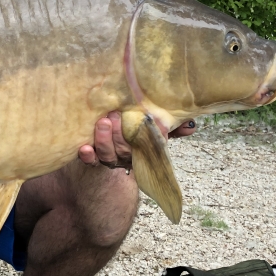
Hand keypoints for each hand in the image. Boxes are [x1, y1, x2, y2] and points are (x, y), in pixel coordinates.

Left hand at [78, 113, 196, 169]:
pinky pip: (90, 160)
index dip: (150, 139)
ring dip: (105, 140)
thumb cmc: (137, 128)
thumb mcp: (155, 127)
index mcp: (142, 149)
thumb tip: (191, 126)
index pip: (149, 147)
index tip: (151, 124)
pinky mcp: (93, 155)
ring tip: (103, 122)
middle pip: (124, 149)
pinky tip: (84, 147)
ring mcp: (109, 156)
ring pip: (107, 154)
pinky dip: (87, 156)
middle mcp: (126, 155)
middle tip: (116, 115)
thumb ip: (172, 126)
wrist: (113, 129)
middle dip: (120, 134)